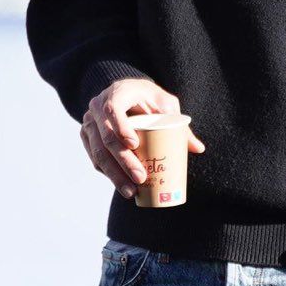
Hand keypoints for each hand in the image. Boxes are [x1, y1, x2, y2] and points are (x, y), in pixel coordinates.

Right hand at [81, 78, 205, 195]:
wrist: (126, 95)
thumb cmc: (148, 99)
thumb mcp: (166, 105)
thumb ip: (180, 125)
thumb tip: (198, 149)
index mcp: (116, 93)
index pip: (112, 109)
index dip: (120, 127)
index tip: (134, 145)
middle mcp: (97, 107)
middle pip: (106, 137)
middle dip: (123, 161)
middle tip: (140, 178)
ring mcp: (89, 124)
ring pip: (98, 152)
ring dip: (114, 175)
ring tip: (131, 191)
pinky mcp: (87, 138)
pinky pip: (95, 159)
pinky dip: (108, 174)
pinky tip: (121, 185)